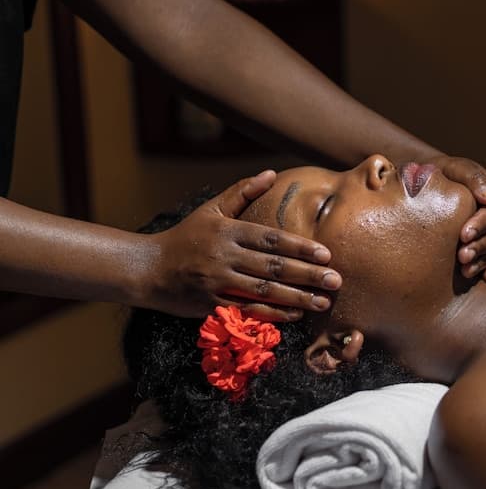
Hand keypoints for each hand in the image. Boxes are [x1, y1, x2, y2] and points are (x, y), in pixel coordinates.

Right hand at [141, 170, 340, 320]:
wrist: (147, 268)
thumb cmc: (185, 236)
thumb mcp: (211, 209)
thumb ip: (242, 192)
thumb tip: (271, 173)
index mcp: (228, 231)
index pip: (271, 239)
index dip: (300, 247)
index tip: (326, 254)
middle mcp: (225, 256)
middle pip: (273, 267)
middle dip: (308, 275)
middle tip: (336, 281)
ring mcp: (217, 281)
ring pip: (264, 291)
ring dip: (297, 298)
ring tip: (322, 302)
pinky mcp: (210, 304)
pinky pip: (246, 310)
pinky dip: (272, 314)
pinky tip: (295, 315)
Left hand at [427, 156, 485, 282]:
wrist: (425, 185)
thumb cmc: (440, 174)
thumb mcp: (454, 168)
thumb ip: (473, 178)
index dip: (481, 224)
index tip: (463, 234)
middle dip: (480, 246)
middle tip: (462, 256)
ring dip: (481, 260)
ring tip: (464, 270)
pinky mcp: (483, 247)